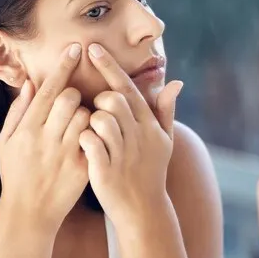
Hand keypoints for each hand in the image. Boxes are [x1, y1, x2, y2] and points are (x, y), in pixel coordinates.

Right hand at [0, 43, 90, 234]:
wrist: (28, 213)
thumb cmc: (15, 174)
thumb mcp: (6, 142)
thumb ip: (18, 111)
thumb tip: (31, 83)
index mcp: (26, 129)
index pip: (48, 89)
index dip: (63, 66)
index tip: (76, 48)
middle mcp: (45, 139)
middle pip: (69, 99)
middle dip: (75, 93)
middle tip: (73, 100)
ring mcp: (64, 154)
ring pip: (85, 117)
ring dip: (86, 114)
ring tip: (79, 123)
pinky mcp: (81, 168)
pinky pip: (94, 139)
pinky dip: (95, 133)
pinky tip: (92, 137)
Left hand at [78, 43, 183, 227]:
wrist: (143, 210)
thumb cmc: (150, 171)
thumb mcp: (164, 141)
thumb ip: (166, 110)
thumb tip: (176, 82)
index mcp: (149, 125)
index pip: (128, 88)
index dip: (109, 67)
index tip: (93, 47)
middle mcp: (137, 136)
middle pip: (113, 100)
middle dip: (100, 99)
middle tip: (98, 111)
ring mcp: (121, 153)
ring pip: (100, 119)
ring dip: (90, 120)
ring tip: (94, 133)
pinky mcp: (105, 170)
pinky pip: (88, 142)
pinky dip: (83, 138)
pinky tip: (84, 145)